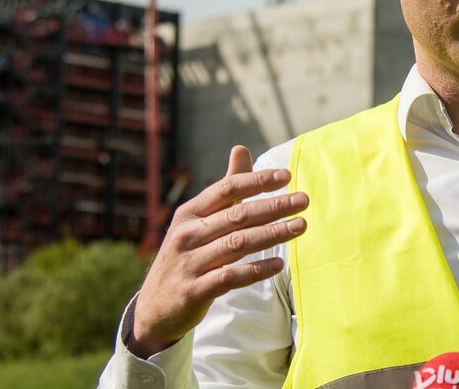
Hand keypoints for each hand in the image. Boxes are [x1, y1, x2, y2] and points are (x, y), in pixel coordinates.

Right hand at [128, 146, 308, 357]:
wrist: (155, 309)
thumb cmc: (186, 256)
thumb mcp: (198, 221)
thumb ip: (224, 190)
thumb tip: (241, 149)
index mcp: (189, 214)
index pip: (226, 189)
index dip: (257, 181)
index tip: (287, 176)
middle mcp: (187, 234)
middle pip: (237, 215)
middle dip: (274, 206)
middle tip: (304, 200)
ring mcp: (189, 263)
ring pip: (238, 244)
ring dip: (273, 234)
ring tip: (301, 226)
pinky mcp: (194, 291)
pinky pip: (230, 277)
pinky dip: (256, 270)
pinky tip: (279, 265)